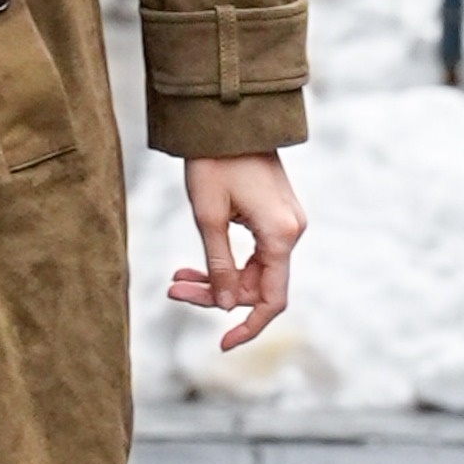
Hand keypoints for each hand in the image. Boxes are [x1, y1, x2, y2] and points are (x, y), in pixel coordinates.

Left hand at [168, 151, 303, 351]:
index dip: (249, 327)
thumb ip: (219, 266)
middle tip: (172, 290)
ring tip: (175, 280)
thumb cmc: (214, 162)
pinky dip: (225, 260)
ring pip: (251, 270)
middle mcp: (291, 231)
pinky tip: (193, 264)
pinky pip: (253, 251)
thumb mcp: (208, 218)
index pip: (271, 299)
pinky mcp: (275, 214)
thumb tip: (225, 307)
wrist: (228, 119)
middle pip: (256, 285)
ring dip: (215, 278)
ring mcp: (286, 222)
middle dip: (215, 294)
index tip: (223, 344)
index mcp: (281, 235)